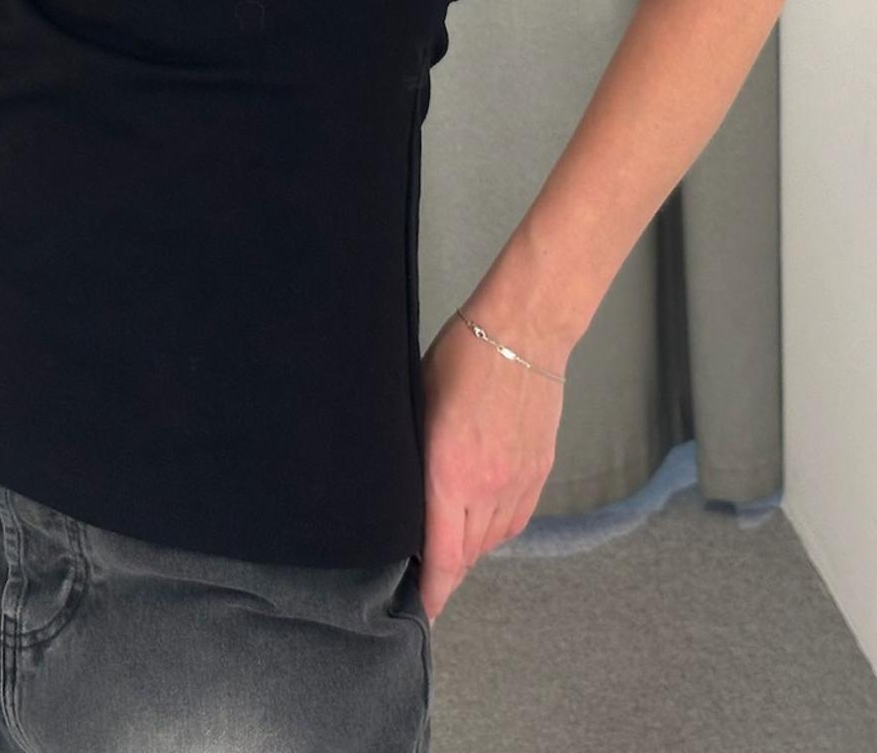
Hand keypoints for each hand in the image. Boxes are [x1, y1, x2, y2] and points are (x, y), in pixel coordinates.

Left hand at [416, 306, 567, 623]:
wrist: (522, 334)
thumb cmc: (460, 359)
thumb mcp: (419, 405)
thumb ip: (416, 458)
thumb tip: (404, 489)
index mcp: (451, 476)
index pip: (443, 555)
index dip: (432, 591)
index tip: (421, 611)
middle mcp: (489, 489)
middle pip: (468, 553)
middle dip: (446, 568)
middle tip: (425, 569)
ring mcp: (520, 482)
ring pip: (494, 539)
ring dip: (472, 548)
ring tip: (451, 542)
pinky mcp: (541, 471)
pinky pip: (517, 518)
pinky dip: (498, 528)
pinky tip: (484, 518)